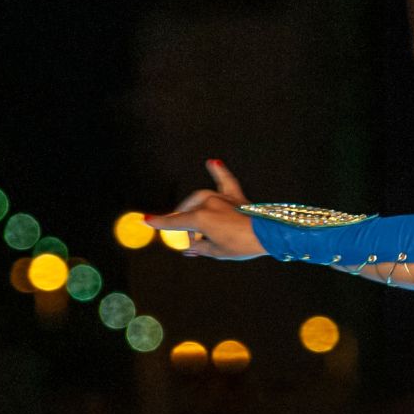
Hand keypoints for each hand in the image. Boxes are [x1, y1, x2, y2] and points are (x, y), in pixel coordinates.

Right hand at [145, 159, 266, 260]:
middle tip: (189, 240)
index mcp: (200, 218)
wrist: (268, 235)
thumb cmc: (241, 245)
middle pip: (187, 212)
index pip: (174, 221)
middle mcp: (209, 203)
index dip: (159, 222)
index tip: (146, 220)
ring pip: (200, 198)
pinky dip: (219, 171)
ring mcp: (222, 197)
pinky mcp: (236, 196)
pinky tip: (213, 162)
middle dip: (184, 225)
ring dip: (195, 209)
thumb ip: (199, 247)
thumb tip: (189, 247)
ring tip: (197, 224)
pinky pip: (226, 181)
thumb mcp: (216, 251)